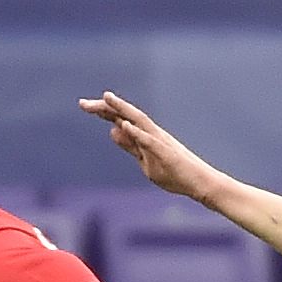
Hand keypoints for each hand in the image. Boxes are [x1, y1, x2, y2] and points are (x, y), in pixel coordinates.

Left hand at [78, 92, 221, 202]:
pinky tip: (126, 125)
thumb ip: (130, 146)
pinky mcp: (167, 154)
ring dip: (123, 109)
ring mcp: (160, 143)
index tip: (83, 105)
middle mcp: (152, 134)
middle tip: (82, 103)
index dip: (103, 111)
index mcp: (145, 136)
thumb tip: (112, 130)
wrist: (199, 183)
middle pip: (126, 116)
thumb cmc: (175, 173)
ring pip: (139, 122)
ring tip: (106, 98)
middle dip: (105, 108)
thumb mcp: (145, 160)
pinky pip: (151, 142)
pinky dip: (138, 133)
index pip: (121, 119)